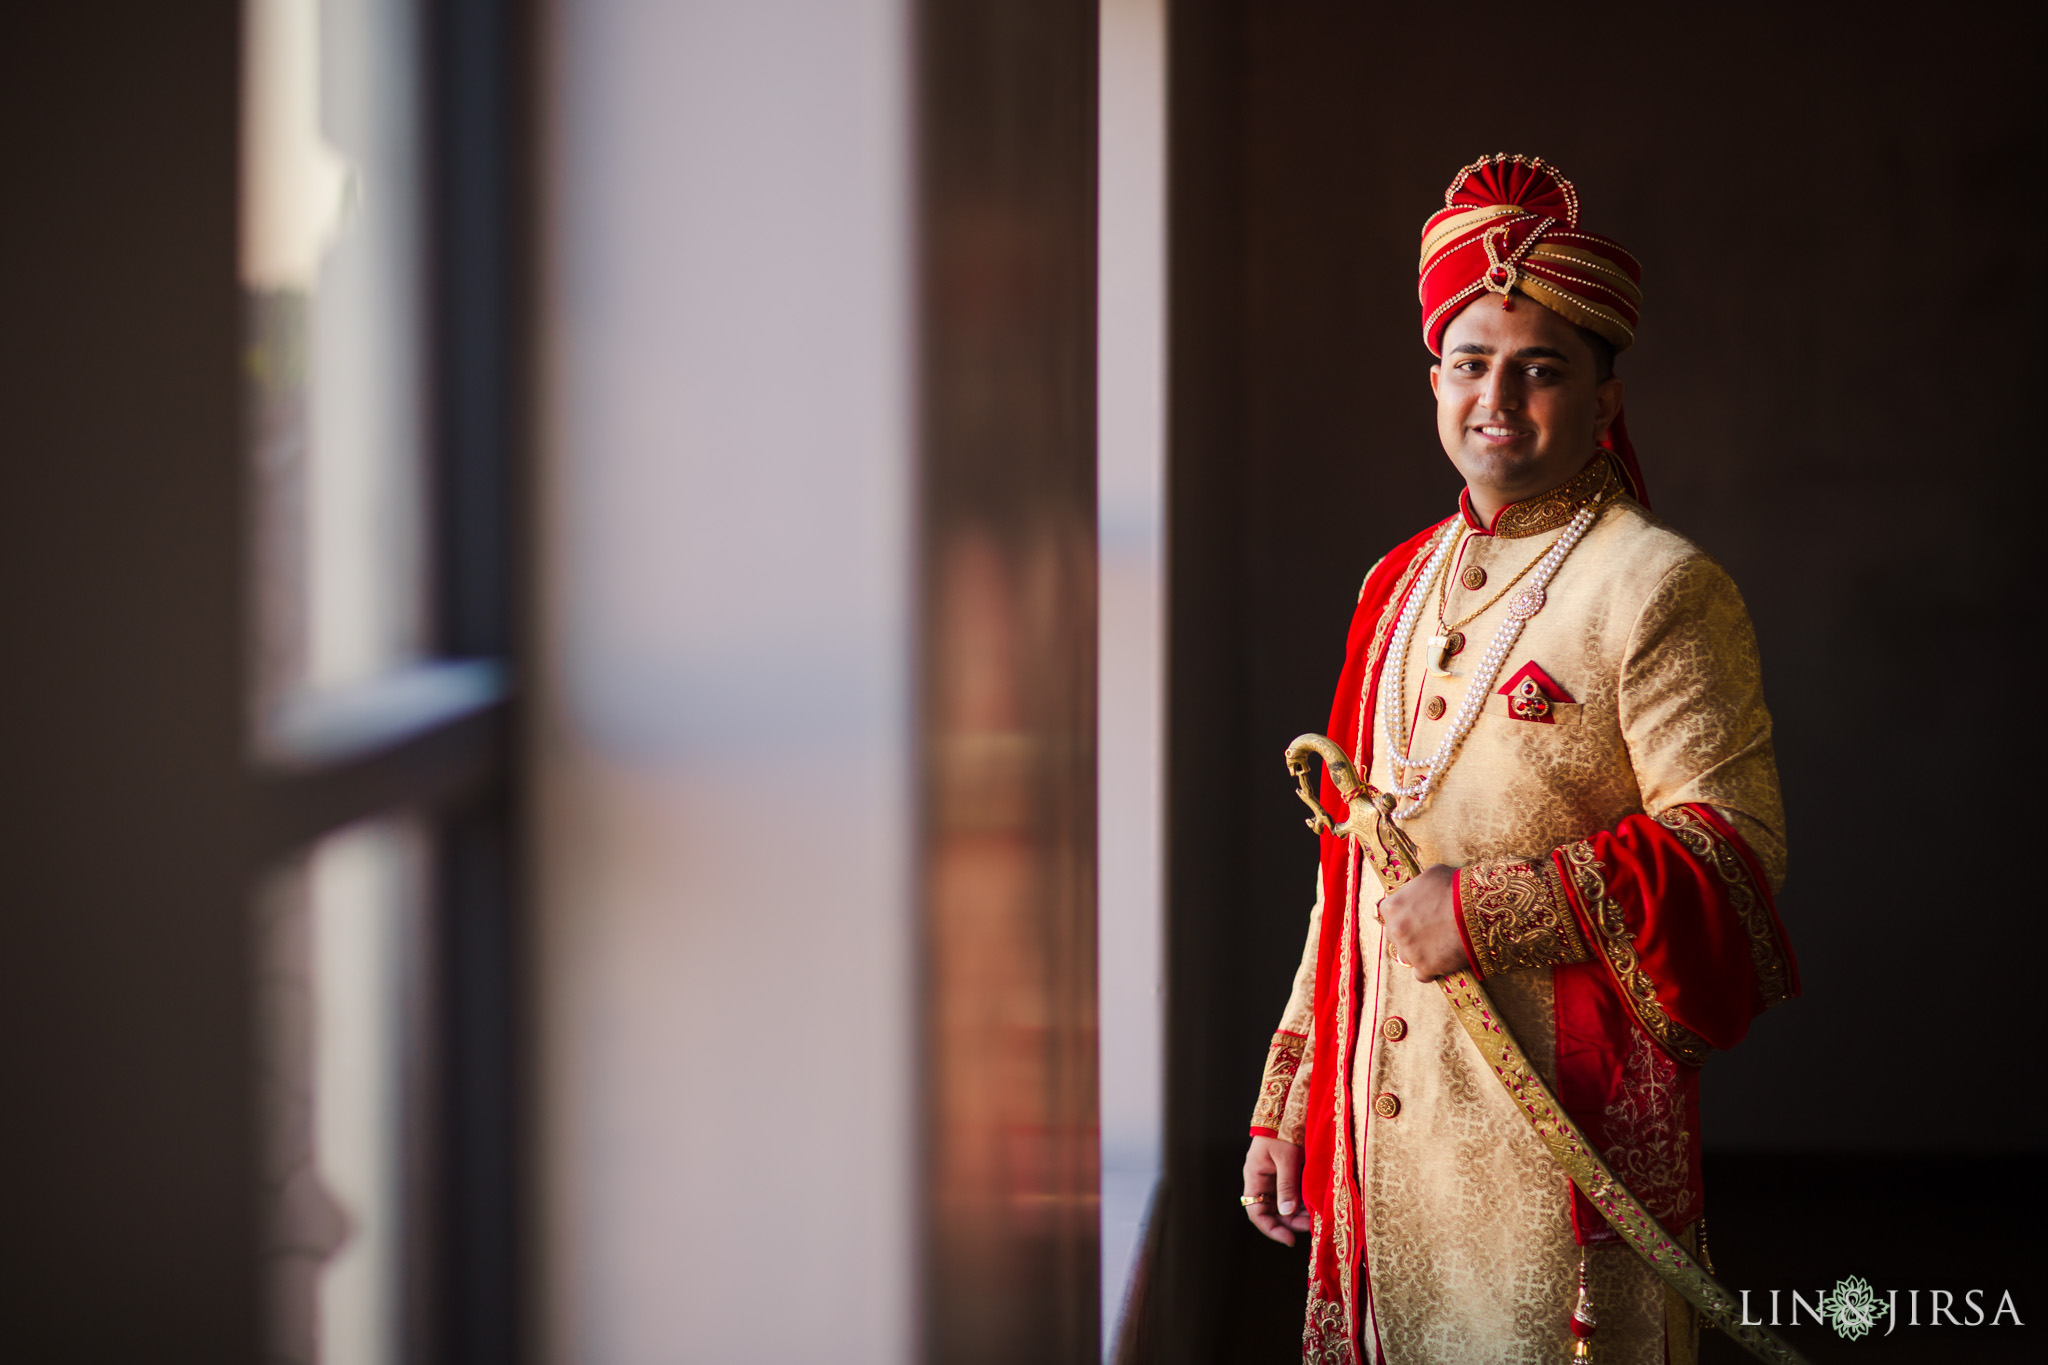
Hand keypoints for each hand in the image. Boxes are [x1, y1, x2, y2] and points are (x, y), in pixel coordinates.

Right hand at [1242, 1135, 1313, 1245]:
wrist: (1289, 1107)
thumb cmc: (1282, 1129)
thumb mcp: (1285, 1158)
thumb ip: (1286, 1185)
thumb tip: (1287, 1212)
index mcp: (1255, 1176)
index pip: (1256, 1212)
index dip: (1271, 1229)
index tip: (1289, 1239)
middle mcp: (1263, 1180)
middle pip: (1272, 1211)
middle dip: (1290, 1222)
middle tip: (1310, 1226)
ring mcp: (1275, 1178)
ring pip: (1284, 1204)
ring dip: (1298, 1213)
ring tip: (1316, 1216)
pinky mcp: (1288, 1173)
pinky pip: (1293, 1194)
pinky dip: (1303, 1202)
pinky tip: (1315, 1205)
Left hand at [1377, 862, 1468, 981]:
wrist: (1476, 910)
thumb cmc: (1455, 887)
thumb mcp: (1431, 875)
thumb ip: (1418, 885)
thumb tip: (1420, 887)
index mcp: (1391, 906)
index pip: (1388, 913)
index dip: (1402, 914)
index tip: (1414, 914)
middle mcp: (1394, 930)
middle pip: (1395, 935)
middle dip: (1408, 933)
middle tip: (1428, 930)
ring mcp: (1408, 951)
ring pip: (1406, 956)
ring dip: (1418, 952)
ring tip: (1436, 946)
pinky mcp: (1425, 967)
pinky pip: (1421, 974)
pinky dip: (1430, 970)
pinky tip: (1441, 962)